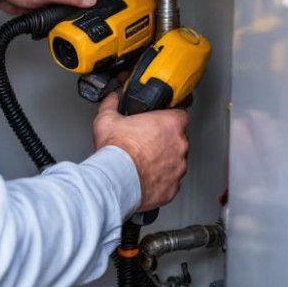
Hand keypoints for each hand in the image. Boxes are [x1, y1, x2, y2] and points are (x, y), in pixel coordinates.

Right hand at [93, 93, 188, 211]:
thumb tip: (113, 98)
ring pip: (176, 161)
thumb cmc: (116, 151)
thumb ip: (113, 103)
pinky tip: (145, 177)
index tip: (158, 122)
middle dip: (164, 141)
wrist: (115, 180)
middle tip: (146, 143)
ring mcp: (178, 168)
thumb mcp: (107, 119)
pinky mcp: (173, 187)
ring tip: (143, 162)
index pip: (180, 115)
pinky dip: (160, 180)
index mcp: (170, 124)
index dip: (168, 118)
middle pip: (178, 139)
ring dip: (163, 161)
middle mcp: (179, 145)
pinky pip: (170, 181)